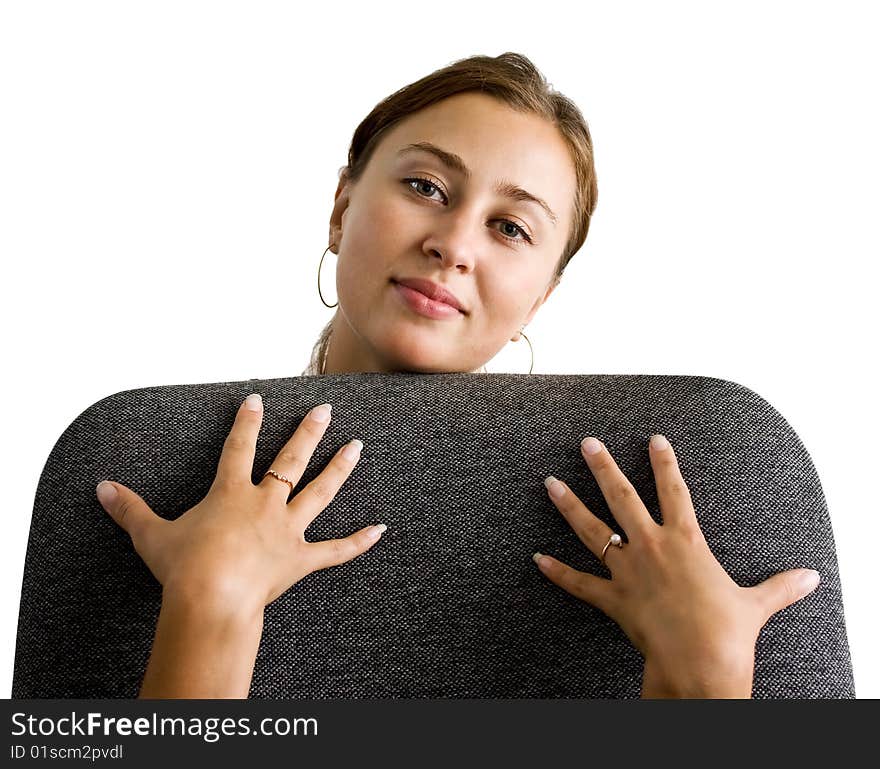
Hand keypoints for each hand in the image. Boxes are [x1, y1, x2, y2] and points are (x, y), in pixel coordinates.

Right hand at [96, 393, 384, 610]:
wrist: (211, 601)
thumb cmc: (182, 568)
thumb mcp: (150, 535)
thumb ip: (129, 509)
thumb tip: (100, 488)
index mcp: (231, 494)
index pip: (238, 447)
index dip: (247, 421)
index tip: (256, 399)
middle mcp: (265, 504)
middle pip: (290, 460)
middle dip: (308, 431)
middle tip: (325, 408)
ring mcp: (287, 531)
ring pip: (321, 492)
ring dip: (340, 468)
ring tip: (357, 446)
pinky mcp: (301, 560)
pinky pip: (336, 550)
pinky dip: (359, 541)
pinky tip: (381, 528)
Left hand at [533, 434, 820, 695]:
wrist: (702, 660)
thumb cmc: (729, 630)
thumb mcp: (758, 603)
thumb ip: (781, 586)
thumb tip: (812, 578)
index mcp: (685, 540)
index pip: (674, 490)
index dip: (664, 462)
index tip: (654, 438)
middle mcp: (651, 547)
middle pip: (621, 497)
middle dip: (602, 467)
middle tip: (587, 443)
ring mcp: (628, 571)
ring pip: (591, 529)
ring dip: (569, 505)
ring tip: (549, 483)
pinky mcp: (613, 599)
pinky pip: (579, 583)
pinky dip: (557, 572)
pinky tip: (537, 559)